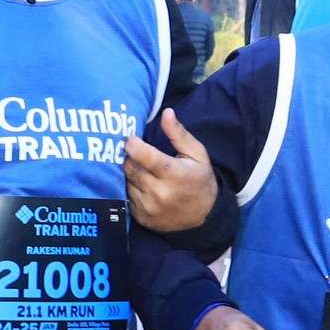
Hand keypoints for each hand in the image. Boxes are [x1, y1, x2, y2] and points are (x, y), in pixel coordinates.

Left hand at [122, 109, 221, 233]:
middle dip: (130, 158)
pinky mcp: (141, 217)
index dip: (132, 144)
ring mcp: (149, 207)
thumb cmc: (200, 180)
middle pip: (130, 168)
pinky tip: (143, 187)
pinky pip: (126, 198)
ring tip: (142, 171)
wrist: (204, 217)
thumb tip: (166, 112)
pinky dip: (132, 190)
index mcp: (174, 174)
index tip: (131, 139)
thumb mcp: (197, 154)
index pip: (143, 155)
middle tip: (136, 154)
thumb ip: (179, 134)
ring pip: (126, 182)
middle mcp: (159, 192)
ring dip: (131, 174)